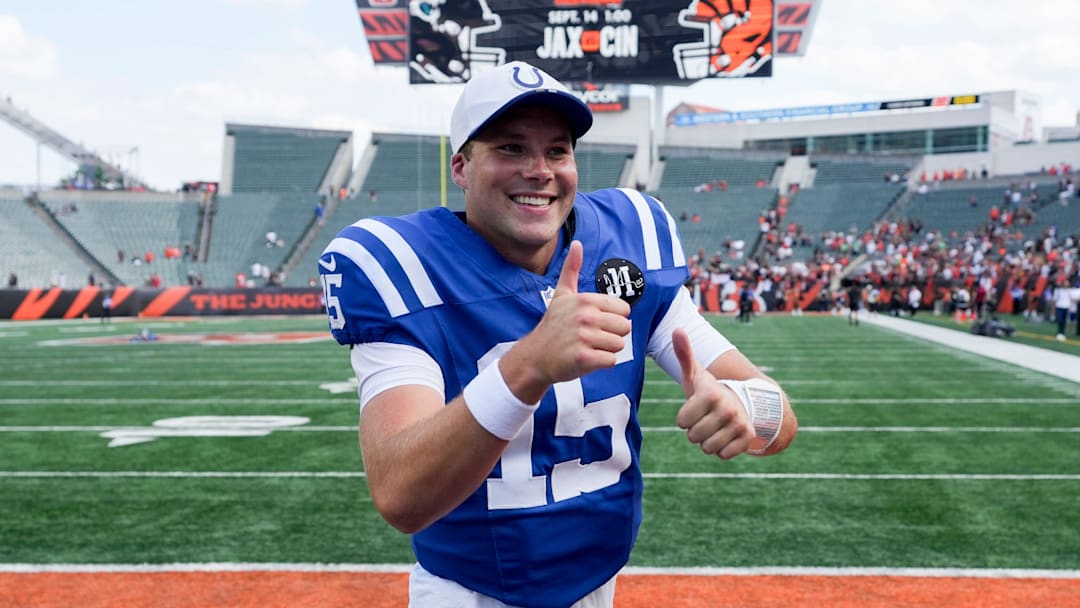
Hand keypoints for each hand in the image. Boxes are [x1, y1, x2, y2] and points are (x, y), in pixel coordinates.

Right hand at [505, 241, 631, 398]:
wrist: (535, 356)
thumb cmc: (553, 325)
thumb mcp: (562, 295)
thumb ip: (571, 269)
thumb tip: (577, 243)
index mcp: (585, 300)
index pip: (624, 310)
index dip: (612, 318)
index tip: (594, 322)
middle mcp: (585, 317)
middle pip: (624, 328)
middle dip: (611, 335)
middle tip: (591, 337)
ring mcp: (584, 338)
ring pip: (619, 345)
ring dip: (606, 350)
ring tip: (587, 347)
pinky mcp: (584, 358)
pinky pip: (611, 361)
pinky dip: (601, 363)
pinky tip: (586, 359)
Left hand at [672, 328, 753, 458]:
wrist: (739, 402)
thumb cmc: (708, 391)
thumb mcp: (694, 374)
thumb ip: (684, 354)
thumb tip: (677, 330)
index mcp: (711, 393)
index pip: (681, 422)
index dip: (684, 418)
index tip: (695, 407)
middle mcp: (728, 407)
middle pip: (693, 437)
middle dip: (695, 430)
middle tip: (706, 418)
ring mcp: (740, 423)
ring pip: (707, 448)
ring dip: (707, 441)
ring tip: (715, 426)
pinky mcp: (748, 438)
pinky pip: (723, 455)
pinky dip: (722, 449)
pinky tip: (726, 435)